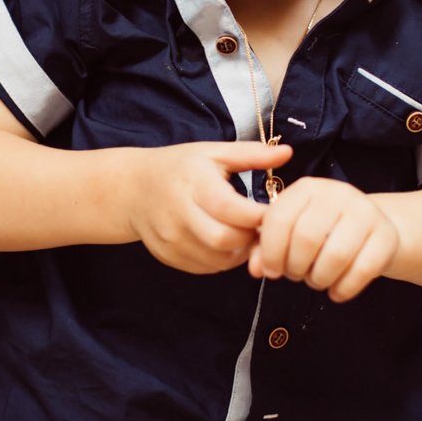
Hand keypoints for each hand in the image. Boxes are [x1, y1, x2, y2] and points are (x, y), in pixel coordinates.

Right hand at [122, 140, 290, 274]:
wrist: (133, 189)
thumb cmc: (179, 167)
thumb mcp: (213, 152)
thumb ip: (251, 154)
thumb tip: (288, 152)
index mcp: (192, 183)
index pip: (230, 209)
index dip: (258, 215)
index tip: (274, 211)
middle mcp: (178, 213)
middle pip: (225, 239)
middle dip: (251, 237)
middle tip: (262, 227)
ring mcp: (171, 239)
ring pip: (219, 259)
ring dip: (240, 252)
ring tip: (245, 234)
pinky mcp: (169, 257)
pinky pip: (207, 267)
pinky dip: (224, 260)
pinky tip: (227, 243)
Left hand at [248, 177, 399, 301]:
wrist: (372, 227)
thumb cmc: (322, 231)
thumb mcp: (291, 231)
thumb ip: (266, 247)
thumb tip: (256, 269)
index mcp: (307, 188)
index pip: (279, 219)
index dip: (270, 251)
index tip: (271, 271)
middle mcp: (337, 193)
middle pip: (307, 238)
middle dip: (295, 267)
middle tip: (296, 276)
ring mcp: (365, 212)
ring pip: (335, 256)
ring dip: (319, 279)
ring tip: (316, 281)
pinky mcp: (386, 236)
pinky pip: (363, 270)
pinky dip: (344, 289)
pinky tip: (336, 292)